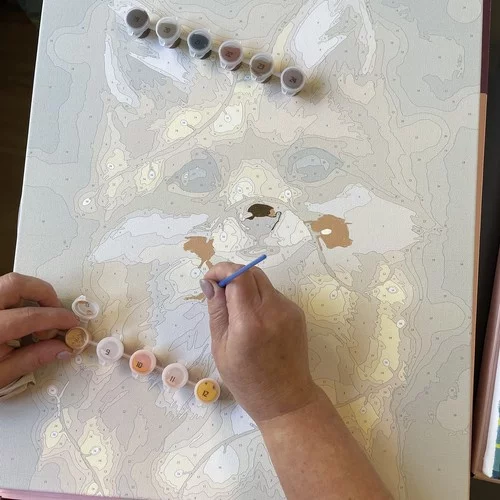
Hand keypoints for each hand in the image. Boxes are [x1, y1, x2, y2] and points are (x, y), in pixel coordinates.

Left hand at [0, 273, 78, 387]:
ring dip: (30, 295)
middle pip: (18, 283)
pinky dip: (15, 301)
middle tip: (56, 314)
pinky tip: (18, 321)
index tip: (71, 324)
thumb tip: (60, 348)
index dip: (58, 318)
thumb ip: (32, 359)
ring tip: (36, 320)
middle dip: (45, 294)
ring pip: (8, 282)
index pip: (31, 316)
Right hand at [201, 263, 317, 423]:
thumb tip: (210, 283)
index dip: (221, 271)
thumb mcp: (221, 347)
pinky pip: (273, 295)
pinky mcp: (296, 313)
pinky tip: (253, 320)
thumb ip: (217, 311)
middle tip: (219, 291)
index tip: (209, 280)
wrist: (286, 399)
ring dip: (245, 286)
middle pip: (252, 272)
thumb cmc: (246, 381)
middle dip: (232, 275)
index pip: (238, 277)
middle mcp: (273, 311)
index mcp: (250, 322)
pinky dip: (259, 298)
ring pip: (263, 282)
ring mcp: (288, 310)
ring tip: (235, 309)